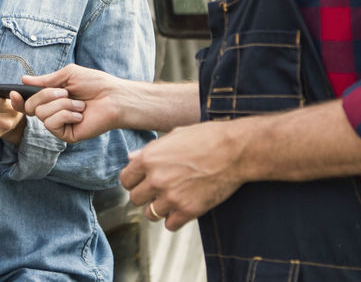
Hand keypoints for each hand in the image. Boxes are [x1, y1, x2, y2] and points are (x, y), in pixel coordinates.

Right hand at [13, 64, 130, 142]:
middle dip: (47, 95)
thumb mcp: (67, 75)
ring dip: (62, 104)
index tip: (12, 92)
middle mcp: (53, 112)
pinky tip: (79, 114)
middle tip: (66, 92)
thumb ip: (45, 80)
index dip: (17, 99)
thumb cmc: (95, 84)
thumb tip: (24, 79)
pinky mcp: (66, 135)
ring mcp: (59, 125)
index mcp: (51, 98)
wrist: (114, 98)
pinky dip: (66, 114)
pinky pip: (52, 124)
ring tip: (79, 104)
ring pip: (41, 114)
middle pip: (31, 107)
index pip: (27, 102)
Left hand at [119, 120, 243, 230]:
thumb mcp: (173, 136)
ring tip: (170, 201)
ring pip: (150, 214)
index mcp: (149, 158)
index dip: (134, 181)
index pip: (125, 180)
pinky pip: (170, 225)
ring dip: (158, 209)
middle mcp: (156, 179)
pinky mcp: (189, 210)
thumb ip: (149, 150)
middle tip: (157, 191)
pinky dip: (174, 220)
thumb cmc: (206, 138)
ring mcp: (172, 196)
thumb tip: (131, 158)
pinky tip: (182, 209)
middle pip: (135, 199)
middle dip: (145, 195)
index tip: (142, 181)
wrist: (234, 150)